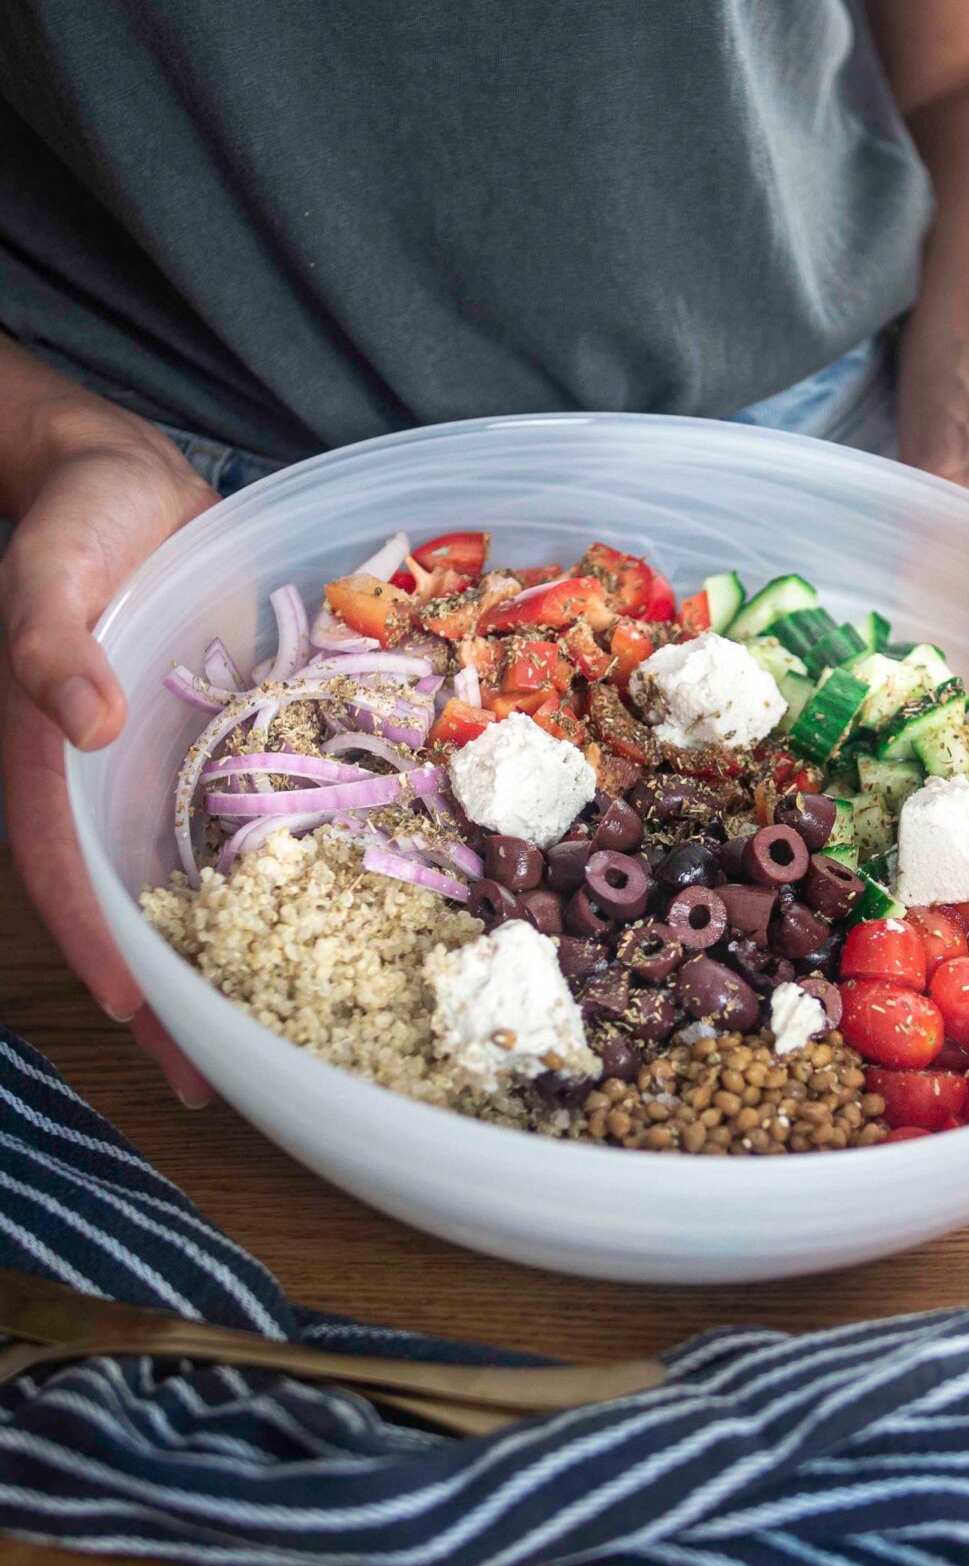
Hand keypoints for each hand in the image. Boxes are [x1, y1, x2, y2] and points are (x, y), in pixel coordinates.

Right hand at [0, 420, 218, 1102]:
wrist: (129, 484)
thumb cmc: (78, 519)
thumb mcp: (49, 564)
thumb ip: (48, 638)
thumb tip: (79, 724)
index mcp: (46, 758)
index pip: (65, 871)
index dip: (100, 945)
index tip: (141, 1013)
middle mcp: (101, 786)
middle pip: (126, 907)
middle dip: (165, 994)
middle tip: (214, 1081)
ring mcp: (158, 775)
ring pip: (185, 884)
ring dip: (223, 957)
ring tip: (272, 1037)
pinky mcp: (211, 752)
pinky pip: (238, 830)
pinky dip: (271, 884)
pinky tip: (324, 930)